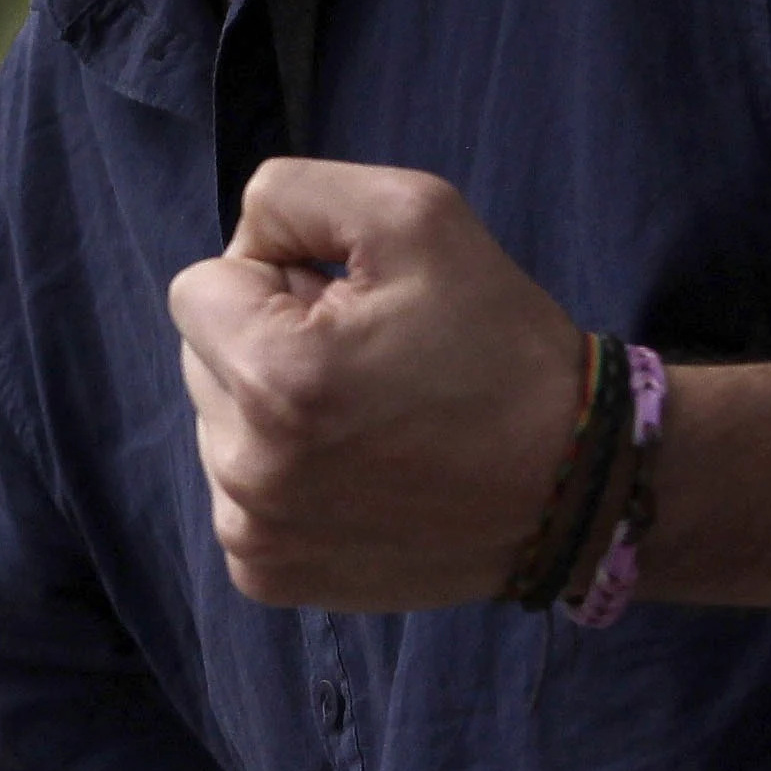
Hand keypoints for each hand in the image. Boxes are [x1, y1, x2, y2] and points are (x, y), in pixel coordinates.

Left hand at [165, 158, 590, 608]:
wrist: (573, 483)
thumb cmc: (498, 342)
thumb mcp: (412, 214)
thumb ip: (290, 195)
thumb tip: (240, 243)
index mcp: (275, 377)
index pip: (197, 286)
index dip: (275, 277)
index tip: (348, 304)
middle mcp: (248, 470)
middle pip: (200, 356)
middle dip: (266, 341)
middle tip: (366, 360)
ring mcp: (253, 534)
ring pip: (216, 422)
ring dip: (271, 408)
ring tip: (370, 416)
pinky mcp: (267, 576)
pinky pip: (234, 490)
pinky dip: (281, 470)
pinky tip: (356, 470)